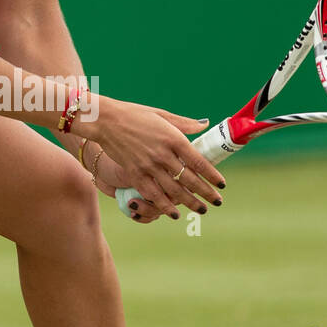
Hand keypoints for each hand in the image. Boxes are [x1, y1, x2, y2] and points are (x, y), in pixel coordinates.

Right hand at [81, 96, 226, 220]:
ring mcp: (148, 166)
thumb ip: (185, 123)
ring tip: (201, 210)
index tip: (221, 185)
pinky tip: (174, 213)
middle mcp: (162, 154)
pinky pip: (152, 194)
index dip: (212, 176)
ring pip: (173, 190)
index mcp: (172, 138)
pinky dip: (164, 205)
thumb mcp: (162, 114)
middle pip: (189, 179)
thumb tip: (205, 124)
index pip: (198, 162)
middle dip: (205, 193)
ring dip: (189, 202)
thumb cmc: (134, 114)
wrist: (105, 120)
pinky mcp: (134, 174)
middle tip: (217, 202)